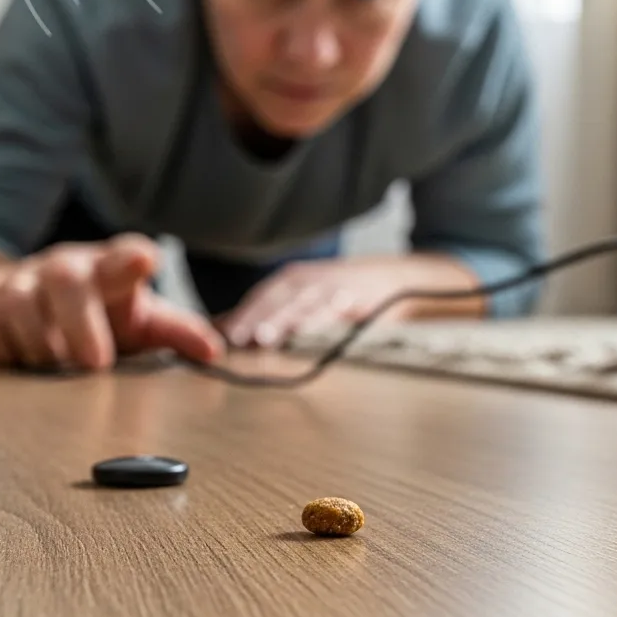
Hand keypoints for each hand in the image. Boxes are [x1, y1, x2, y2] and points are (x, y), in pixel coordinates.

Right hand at [0, 233, 225, 369]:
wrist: (36, 302)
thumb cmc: (102, 313)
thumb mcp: (140, 321)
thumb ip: (176, 333)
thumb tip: (215, 351)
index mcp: (109, 269)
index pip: (123, 254)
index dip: (131, 258)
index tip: (145, 261)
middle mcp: (65, 267)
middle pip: (66, 277)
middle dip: (79, 320)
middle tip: (96, 363)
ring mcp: (23, 282)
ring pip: (19, 301)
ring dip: (40, 342)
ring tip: (56, 367)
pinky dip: (5, 348)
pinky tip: (20, 362)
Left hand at [216, 255, 482, 348]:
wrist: (397, 277)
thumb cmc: (342, 295)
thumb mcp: (303, 300)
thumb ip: (268, 315)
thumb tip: (224, 330)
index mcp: (293, 281)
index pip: (260, 297)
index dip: (240, 314)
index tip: (218, 336)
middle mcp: (309, 280)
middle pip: (275, 299)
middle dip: (254, 318)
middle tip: (234, 338)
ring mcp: (333, 286)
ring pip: (302, 304)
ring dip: (282, 320)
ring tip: (264, 337)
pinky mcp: (358, 296)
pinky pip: (337, 308)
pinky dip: (321, 318)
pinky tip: (307, 330)